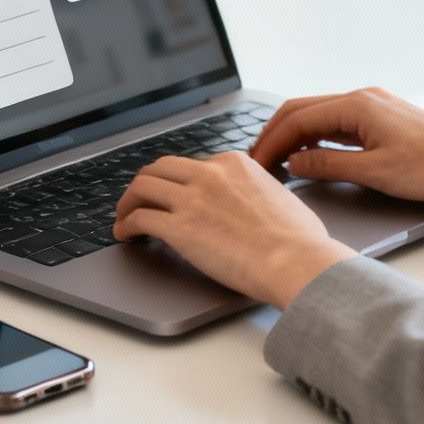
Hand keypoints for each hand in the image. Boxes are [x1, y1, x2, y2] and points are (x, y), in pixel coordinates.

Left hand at [114, 153, 355, 308]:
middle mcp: (209, 174)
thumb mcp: (280, 196)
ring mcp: (191, 199)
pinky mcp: (178, 228)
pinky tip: (124, 236)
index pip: (193, 165)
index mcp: (234, 163)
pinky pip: (138, 218)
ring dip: (127, 202)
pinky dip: (124, 226)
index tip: (174, 195)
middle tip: (139, 199)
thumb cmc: (300, 239)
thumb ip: (259, 191)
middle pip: (160, 168)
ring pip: (142, 187)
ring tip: (124, 217)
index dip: (178, 182)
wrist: (296, 260)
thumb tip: (259, 201)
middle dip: (146, 183)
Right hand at [249, 87, 423, 206]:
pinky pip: (338, 124)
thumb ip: (328, 166)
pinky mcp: (382, 118)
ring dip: (295, 137)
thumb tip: (294, 164)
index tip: (255, 164)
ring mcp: (373, 106)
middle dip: (275, 134)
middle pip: (303, 111)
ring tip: (276, 161)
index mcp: (357, 105)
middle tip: (256, 161)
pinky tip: (310, 157)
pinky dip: (316, 138)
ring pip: (319, 116)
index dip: (271, 142)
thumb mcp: (374, 173)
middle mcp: (362, 98)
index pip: (297, 119)